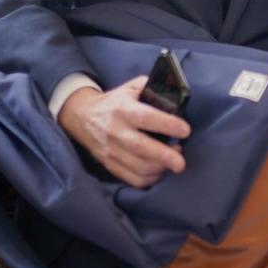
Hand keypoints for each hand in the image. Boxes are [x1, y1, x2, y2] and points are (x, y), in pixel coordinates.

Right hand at [57, 76, 190, 188]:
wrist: (82, 116)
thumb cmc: (115, 101)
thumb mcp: (131, 87)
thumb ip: (152, 87)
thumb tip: (177, 92)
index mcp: (123, 109)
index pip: (147, 118)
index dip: (167, 125)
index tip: (185, 130)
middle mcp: (116, 130)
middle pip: (141, 148)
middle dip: (164, 157)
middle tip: (181, 163)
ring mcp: (111, 150)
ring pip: (137, 167)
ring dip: (159, 169)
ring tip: (174, 163)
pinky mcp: (109, 164)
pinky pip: (130, 178)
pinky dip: (148, 180)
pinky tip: (159, 172)